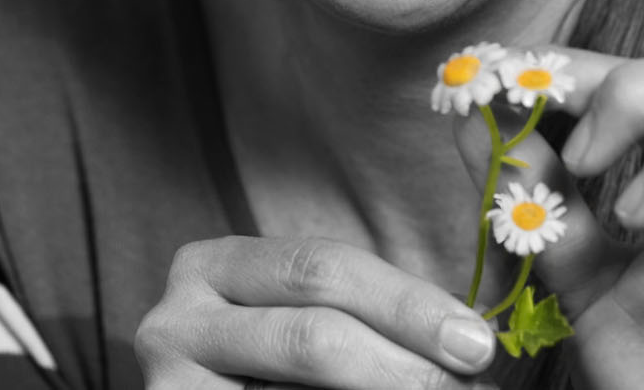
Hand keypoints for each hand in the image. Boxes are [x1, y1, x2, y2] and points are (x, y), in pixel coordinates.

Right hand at [136, 235, 499, 387]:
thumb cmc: (280, 373)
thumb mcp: (312, 321)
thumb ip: (373, 314)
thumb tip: (470, 342)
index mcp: (216, 266)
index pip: (323, 269)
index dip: (407, 305)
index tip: (477, 342)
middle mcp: (175, 318)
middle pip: (310, 334)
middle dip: (403, 363)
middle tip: (468, 384)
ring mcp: (165, 385)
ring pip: (298, 388)